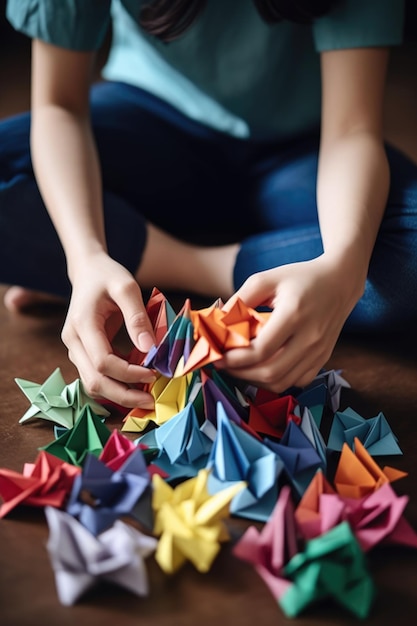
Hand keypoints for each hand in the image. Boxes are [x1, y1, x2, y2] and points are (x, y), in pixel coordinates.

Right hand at [61, 252, 156, 407]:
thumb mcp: (126, 287)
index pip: (102, 361)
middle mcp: (73, 341)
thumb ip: (137, 317)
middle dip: (123, 395)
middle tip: (150, 401)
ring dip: (118, 394)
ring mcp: (75, 349)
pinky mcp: (82, 353)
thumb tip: (151, 349)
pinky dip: (115, 385)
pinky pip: (96, 377)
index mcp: (82, 324)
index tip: (154, 373)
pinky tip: (136, 384)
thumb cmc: (108, 275)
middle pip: (93, 381)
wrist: (88, 271)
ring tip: (145, 396)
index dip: (128, 373)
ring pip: (92, 384)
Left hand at [217, 255, 364, 392]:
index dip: (234, 359)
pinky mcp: (322, 358)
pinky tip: (262, 368)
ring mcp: (319, 351)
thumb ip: (240, 300)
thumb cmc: (300, 278)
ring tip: (238, 368)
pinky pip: (296, 382)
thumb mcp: (266, 279)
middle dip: (240, 373)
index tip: (217, 356)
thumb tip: (217, 323)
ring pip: (282, 382)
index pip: (260, 350)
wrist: (339, 282)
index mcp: (294, 314)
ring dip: (255, 380)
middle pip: (270, 372)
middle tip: (223, 364)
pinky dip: (275, 381)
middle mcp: (310, 337)